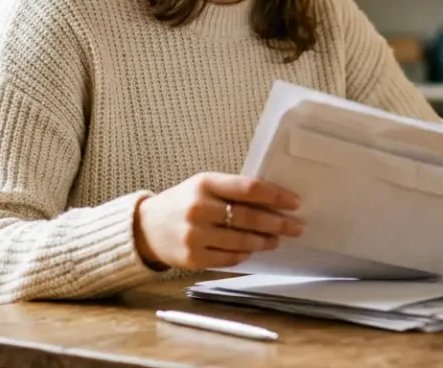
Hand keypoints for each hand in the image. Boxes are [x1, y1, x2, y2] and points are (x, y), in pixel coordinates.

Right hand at [133, 172, 304, 270]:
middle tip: (296, 226)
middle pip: (249, 217)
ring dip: (265, 241)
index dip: (276, 196)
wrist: (146, 227)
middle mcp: (199, 208)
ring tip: (277, 239)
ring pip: (242, 240)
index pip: (249, 188)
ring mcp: (195, 235)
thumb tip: (273, 202)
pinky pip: (229, 258)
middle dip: (278, 223)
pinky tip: (253, 249)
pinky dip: (245, 254)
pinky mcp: (193, 258)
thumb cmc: (183, 202)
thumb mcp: (203, 186)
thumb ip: (232, 190)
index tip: (294, 202)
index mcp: (205, 183)